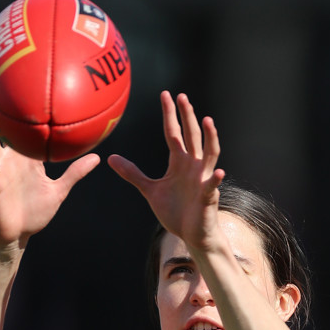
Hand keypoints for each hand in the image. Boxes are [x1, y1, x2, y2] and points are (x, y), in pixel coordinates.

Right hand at [0, 92, 100, 247]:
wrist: (18, 235)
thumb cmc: (35, 213)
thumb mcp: (59, 191)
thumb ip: (75, 173)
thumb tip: (97, 157)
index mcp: (27, 158)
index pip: (27, 129)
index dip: (28, 110)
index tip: (29, 85)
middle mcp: (12, 158)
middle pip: (5, 126)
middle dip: (0, 104)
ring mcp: (0, 169)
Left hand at [107, 91, 224, 249]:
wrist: (192, 234)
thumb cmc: (176, 211)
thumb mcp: (150, 190)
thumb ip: (133, 174)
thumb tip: (111, 158)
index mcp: (179, 162)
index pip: (174, 133)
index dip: (170, 115)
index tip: (166, 95)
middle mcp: (193, 166)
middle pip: (191, 136)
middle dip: (187, 116)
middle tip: (182, 96)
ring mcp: (203, 180)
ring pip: (209, 154)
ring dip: (210, 138)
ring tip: (207, 121)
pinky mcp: (208, 197)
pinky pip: (212, 186)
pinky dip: (215, 179)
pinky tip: (218, 172)